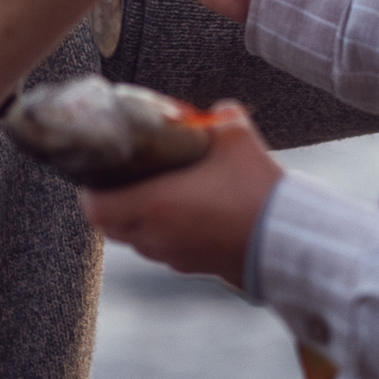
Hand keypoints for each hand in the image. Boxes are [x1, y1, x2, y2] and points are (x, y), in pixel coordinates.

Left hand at [79, 103, 283, 288]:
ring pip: (135, 240)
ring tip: (155, 191)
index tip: (98, 170)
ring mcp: (174, 256)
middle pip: (110, 226)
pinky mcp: (193, 267)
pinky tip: (185, 211)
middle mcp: (156, 236)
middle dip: (111, 201)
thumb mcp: (236, 137)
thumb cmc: (258, 189)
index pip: (94, 207)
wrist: (289, 240)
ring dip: (136, 218)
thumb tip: (211, 111)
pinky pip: (161, 250)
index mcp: (156, 205)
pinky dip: (161, 231)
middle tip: (124, 176)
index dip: (89, 189)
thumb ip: (216, 117)